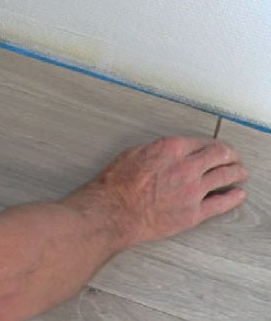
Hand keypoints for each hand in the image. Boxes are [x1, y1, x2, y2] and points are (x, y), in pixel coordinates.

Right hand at [63, 136, 248, 248]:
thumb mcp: (134, 152)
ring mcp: (192, 190)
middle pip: (220, 156)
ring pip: (224, 176)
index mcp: (172, 148)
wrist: (115, 210)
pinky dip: (233, 198)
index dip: (214, 144)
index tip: (217, 148)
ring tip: (240, 172)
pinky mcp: (193, 213)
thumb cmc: (118, 182)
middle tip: (234, 157)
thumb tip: (169, 151)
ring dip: (237, 172)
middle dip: (230, 155)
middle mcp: (186, 166)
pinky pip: (221, 204)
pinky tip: (237, 195)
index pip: (203, 142)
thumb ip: (158, 150)